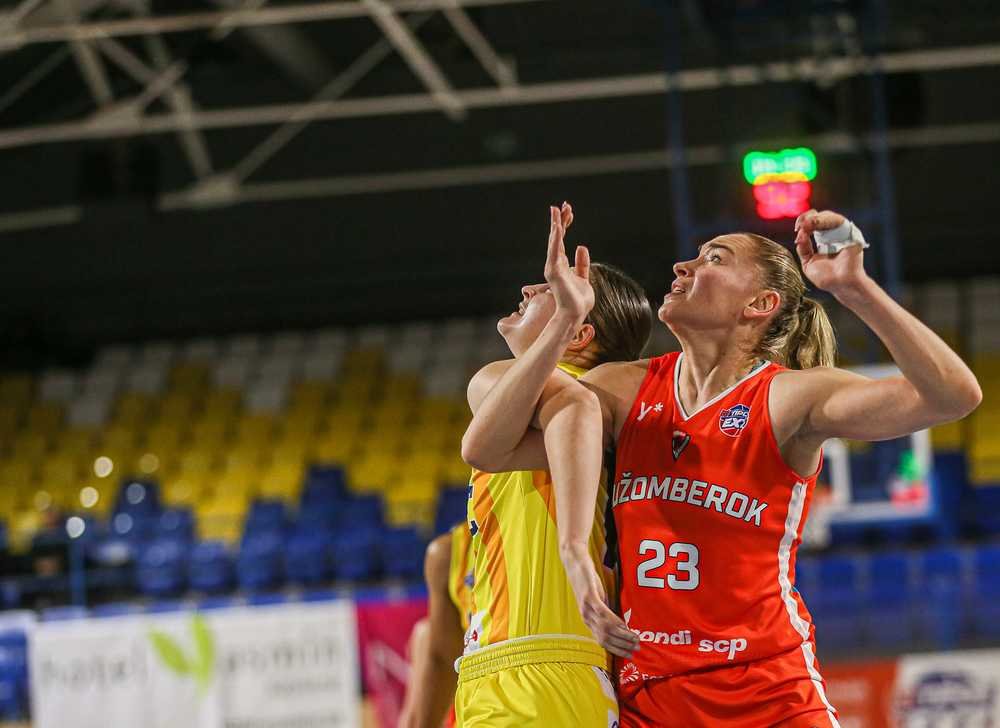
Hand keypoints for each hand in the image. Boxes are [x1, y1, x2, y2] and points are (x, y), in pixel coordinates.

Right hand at [545, 202, 594, 324]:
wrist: (575, 313)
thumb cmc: (579, 299)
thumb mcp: (583, 277)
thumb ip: (581, 263)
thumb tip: (582, 246)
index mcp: (561, 263)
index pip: (562, 239)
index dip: (565, 224)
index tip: (569, 210)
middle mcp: (554, 263)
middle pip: (557, 237)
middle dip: (561, 220)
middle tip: (566, 205)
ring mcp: (553, 267)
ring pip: (554, 241)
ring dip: (556, 225)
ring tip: (557, 210)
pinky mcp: (554, 271)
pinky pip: (554, 251)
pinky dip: (556, 239)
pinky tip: (557, 228)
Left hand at [562, 546, 638, 658]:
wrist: (574, 562)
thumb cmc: (588, 580)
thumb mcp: (598, 599)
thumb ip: (606, 611)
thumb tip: (620, 623)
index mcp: (588, 620)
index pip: (602, 641)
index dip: (616, 650)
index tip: (630, 655)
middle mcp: (586, 617)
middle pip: (605, 638)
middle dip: (622, 646)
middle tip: (637, 649)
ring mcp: (587, 607)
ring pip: (605, 628)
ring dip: (622, 636)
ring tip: (635, 639)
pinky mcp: (589, 596)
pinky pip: (602, 613)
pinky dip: (614, 621)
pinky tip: (624, 626)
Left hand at [793, 209, 869, 298]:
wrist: (840, 284)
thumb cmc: (827, 278)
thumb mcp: (808, 263)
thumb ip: (803, 249)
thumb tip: (799, 236)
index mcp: (823, 241)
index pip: (813, 225)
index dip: (804, 222)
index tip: (796, 228)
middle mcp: (832, 235)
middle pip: (820, 217)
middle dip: (807, 218)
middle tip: (799, 225)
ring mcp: (841, 233)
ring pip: (828, 216)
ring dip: (815, 218)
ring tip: (806, 224)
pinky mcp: (849, 232)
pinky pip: (838, 220)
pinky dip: (825, 220)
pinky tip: (815, 224)